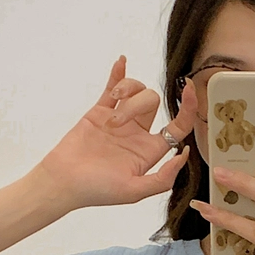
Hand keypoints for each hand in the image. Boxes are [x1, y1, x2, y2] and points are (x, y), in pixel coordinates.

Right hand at [38, 56, 196, 210]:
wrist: (63, 181)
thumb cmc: (96, 190)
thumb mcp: (134, 192)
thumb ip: (162, 178)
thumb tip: (183, 154)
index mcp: (149, 152)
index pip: (178, 126)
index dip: (188, 109)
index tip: (191, 90)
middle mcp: (137, 134)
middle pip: (153, 102)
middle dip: (138, 105)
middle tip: (116, 123)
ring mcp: (119, 120)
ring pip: (135, 91)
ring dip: (126, 92)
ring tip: (111, 109)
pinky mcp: (100, 111)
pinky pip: (112, 87)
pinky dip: (119, 73)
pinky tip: (122, 62)